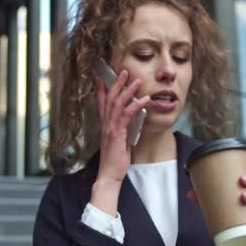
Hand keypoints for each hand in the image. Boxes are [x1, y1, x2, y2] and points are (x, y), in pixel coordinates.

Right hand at [91, 70, 149, 215]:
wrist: (109, 174)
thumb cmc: (115, 161)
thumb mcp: (120, 142)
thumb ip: (123, 131)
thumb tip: (132, 123)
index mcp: (105, 125)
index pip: (101, 104)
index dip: (101, 90)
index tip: (102, 78)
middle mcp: (105, 124)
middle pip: (109, 98)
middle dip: (116, 83)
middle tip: (123, 71)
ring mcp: (110, 128)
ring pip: (117, 103)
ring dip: (127, 90)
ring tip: (136, 80)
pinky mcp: (117, 133)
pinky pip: (127, 115)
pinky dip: (136, 105)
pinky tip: (144, 100)